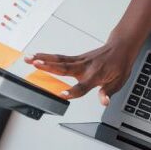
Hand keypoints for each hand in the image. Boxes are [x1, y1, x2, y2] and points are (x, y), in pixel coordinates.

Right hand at [25, 32, 140, 104]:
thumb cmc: (119, 64)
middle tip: (35, 64)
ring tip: (29, 58)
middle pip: (64, 67)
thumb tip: (104, 101)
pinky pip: (61, 57)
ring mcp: (80, 61)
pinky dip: (48, 56)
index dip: (72, 92)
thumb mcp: (118, 82)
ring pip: (59, 60)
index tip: (62, 95)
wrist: (120, 47)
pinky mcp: (77, 57)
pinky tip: (38, 56)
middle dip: (48, 66)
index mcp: (95, 75)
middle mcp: (85, 67)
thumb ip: (108, 92)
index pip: (82, 86)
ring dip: (44, 58)